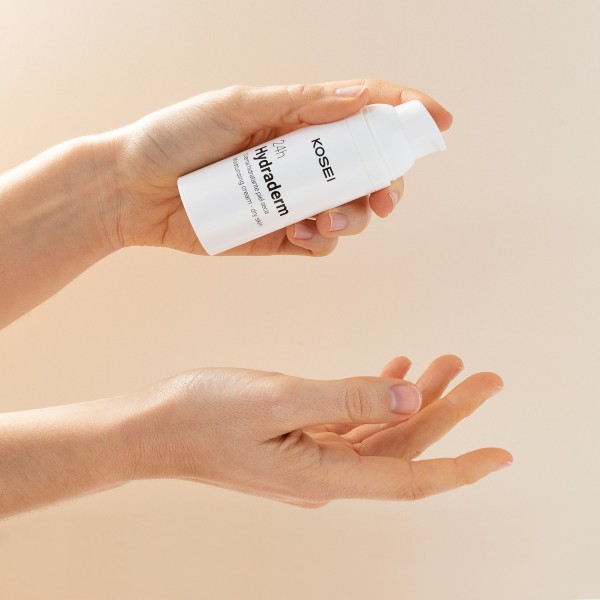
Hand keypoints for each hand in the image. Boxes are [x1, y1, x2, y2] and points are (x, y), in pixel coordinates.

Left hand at [106, 79, 451, 255]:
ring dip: (353, 217)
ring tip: (324, 219)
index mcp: (297, 119)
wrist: (134, 190)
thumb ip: (300, 104)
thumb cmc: (177, 137)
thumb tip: (362, 98)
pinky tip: (300, 234)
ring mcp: (293, 199)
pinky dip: (322, 241)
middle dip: (386, 184)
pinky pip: (320, 243)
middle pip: (368, 169)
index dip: (404, 115)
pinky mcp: (279, 235)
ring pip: (351, 211)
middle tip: (382, 198)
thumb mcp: (237, 106)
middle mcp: (302, 159)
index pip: (364, 113)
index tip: (436, 123)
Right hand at [132, 355, 510, 506]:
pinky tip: (393, 371)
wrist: (155, 427)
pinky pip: (353, 423)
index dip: (459, 467)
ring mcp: (312, 460)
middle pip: (402, 446)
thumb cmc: (205, 413)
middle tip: (484, 378)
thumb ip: (348, 399)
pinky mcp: (298, 442)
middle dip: (447, 412)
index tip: (502, 455)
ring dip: (414, 400)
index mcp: (324, 475)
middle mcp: (326, 476)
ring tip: (445, 365)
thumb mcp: (279, 399)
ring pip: (381, 431)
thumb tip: (412, 402)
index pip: (409, 477)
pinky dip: (376, 397)